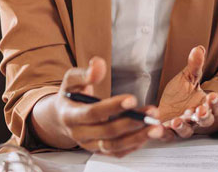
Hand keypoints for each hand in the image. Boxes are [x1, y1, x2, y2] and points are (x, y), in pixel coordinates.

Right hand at [30, 56, 164, 155]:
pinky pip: (118, 152)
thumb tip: (98, 64)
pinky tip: (147, 134)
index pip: (93, 113)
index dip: (113, 107)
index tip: (132, 99)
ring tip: (156, 127)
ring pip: (114, 146)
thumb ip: (85, 73)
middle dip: (131, 123)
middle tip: (152, 113)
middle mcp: (79, 134)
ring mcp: (89, 145)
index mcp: (70, 115)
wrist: (61, 117)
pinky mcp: (99, 151)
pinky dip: (134, 145)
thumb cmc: (70, 95)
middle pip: (107, 132)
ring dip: (137, 138)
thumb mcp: (72, 80)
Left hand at [157, 45, 217, 137]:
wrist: (168, 107)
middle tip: (200, 111)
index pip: (215, 106)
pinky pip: (168, 136)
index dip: (215, 102)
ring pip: (187, 131)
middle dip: (203, 116)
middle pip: (205, 121)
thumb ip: (195, 66)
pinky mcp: (169, 133)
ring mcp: (184, 127)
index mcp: (205, 105)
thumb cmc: (181, 94)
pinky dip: (164, 134)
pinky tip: (160, 128)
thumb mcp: (188, 78)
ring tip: (177, 121)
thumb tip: (198, 49)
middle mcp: (197, 119)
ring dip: (183, 126)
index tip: (213, 95)